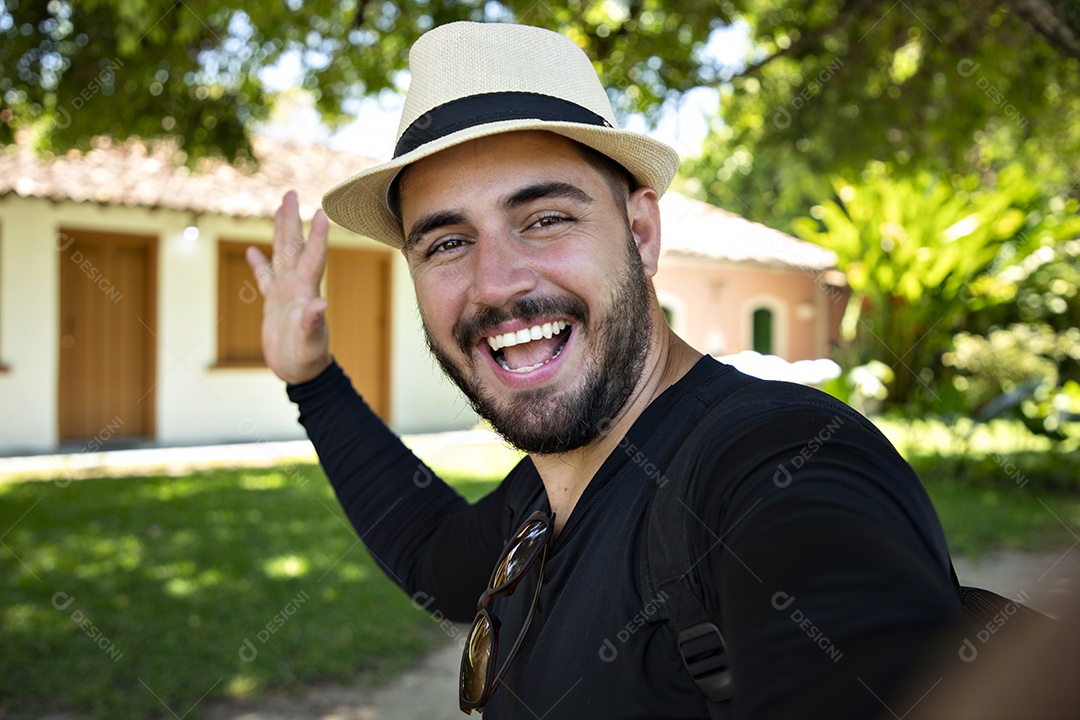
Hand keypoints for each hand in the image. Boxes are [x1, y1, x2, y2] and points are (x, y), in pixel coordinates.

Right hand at [246, 191, 332, 383]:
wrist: (300, 373)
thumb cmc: (307, 360)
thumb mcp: (310, 343)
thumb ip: (313, 324)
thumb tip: (320, 305)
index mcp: (306, 293)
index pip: (313, 259)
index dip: (317, 237)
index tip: (321, 212)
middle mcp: (297, 287)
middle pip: (294, 247)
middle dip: (292, 221)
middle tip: (290, 194)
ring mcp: (285, 293)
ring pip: (281, 256)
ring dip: (281, 232)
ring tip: (280, 208)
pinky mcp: (274, 303)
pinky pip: (264, 279)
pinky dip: (259, 265)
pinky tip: (252, 251)